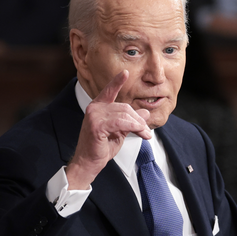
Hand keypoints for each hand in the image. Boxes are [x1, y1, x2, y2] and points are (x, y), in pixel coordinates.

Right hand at [66, 70, 151, 189]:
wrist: (90, 162)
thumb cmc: (102, 147)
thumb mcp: (120, 131)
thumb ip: (131, 120)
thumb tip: (145, 113)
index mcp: (99, 107)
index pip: (109, 91)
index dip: (117, 81)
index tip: (126, 72)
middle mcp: (95, 108)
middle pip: (125, 107)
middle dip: (138, 119)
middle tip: (146, 130)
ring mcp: (94, 116)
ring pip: (124, 114)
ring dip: (138, 125)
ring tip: (145, 134)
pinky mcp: (97, 125)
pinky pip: (121, 122)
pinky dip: (133, 127)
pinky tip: (139, 132)